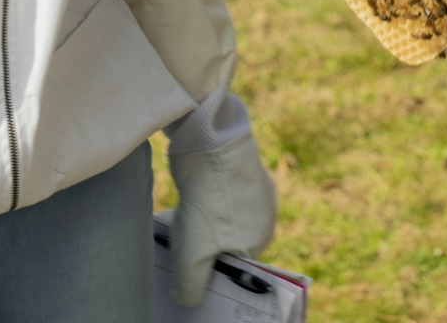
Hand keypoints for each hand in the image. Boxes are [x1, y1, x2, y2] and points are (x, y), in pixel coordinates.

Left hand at [167, 134, 278, 306]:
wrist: (211, 144)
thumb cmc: (207, 203)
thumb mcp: (193, 257)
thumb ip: (191, 288)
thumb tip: (188, 301)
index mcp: (260, 240)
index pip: (234, 267)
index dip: (211, 271)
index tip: (189, 267)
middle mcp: (265, 217)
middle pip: (229, 243)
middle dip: (205, 247)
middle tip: (181, 245)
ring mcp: (256, 190)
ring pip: (224, 218)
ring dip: (202, 223)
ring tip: (181, 220)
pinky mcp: (243, 170)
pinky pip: (223, 195)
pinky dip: (205, 201)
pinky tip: (187, 199)